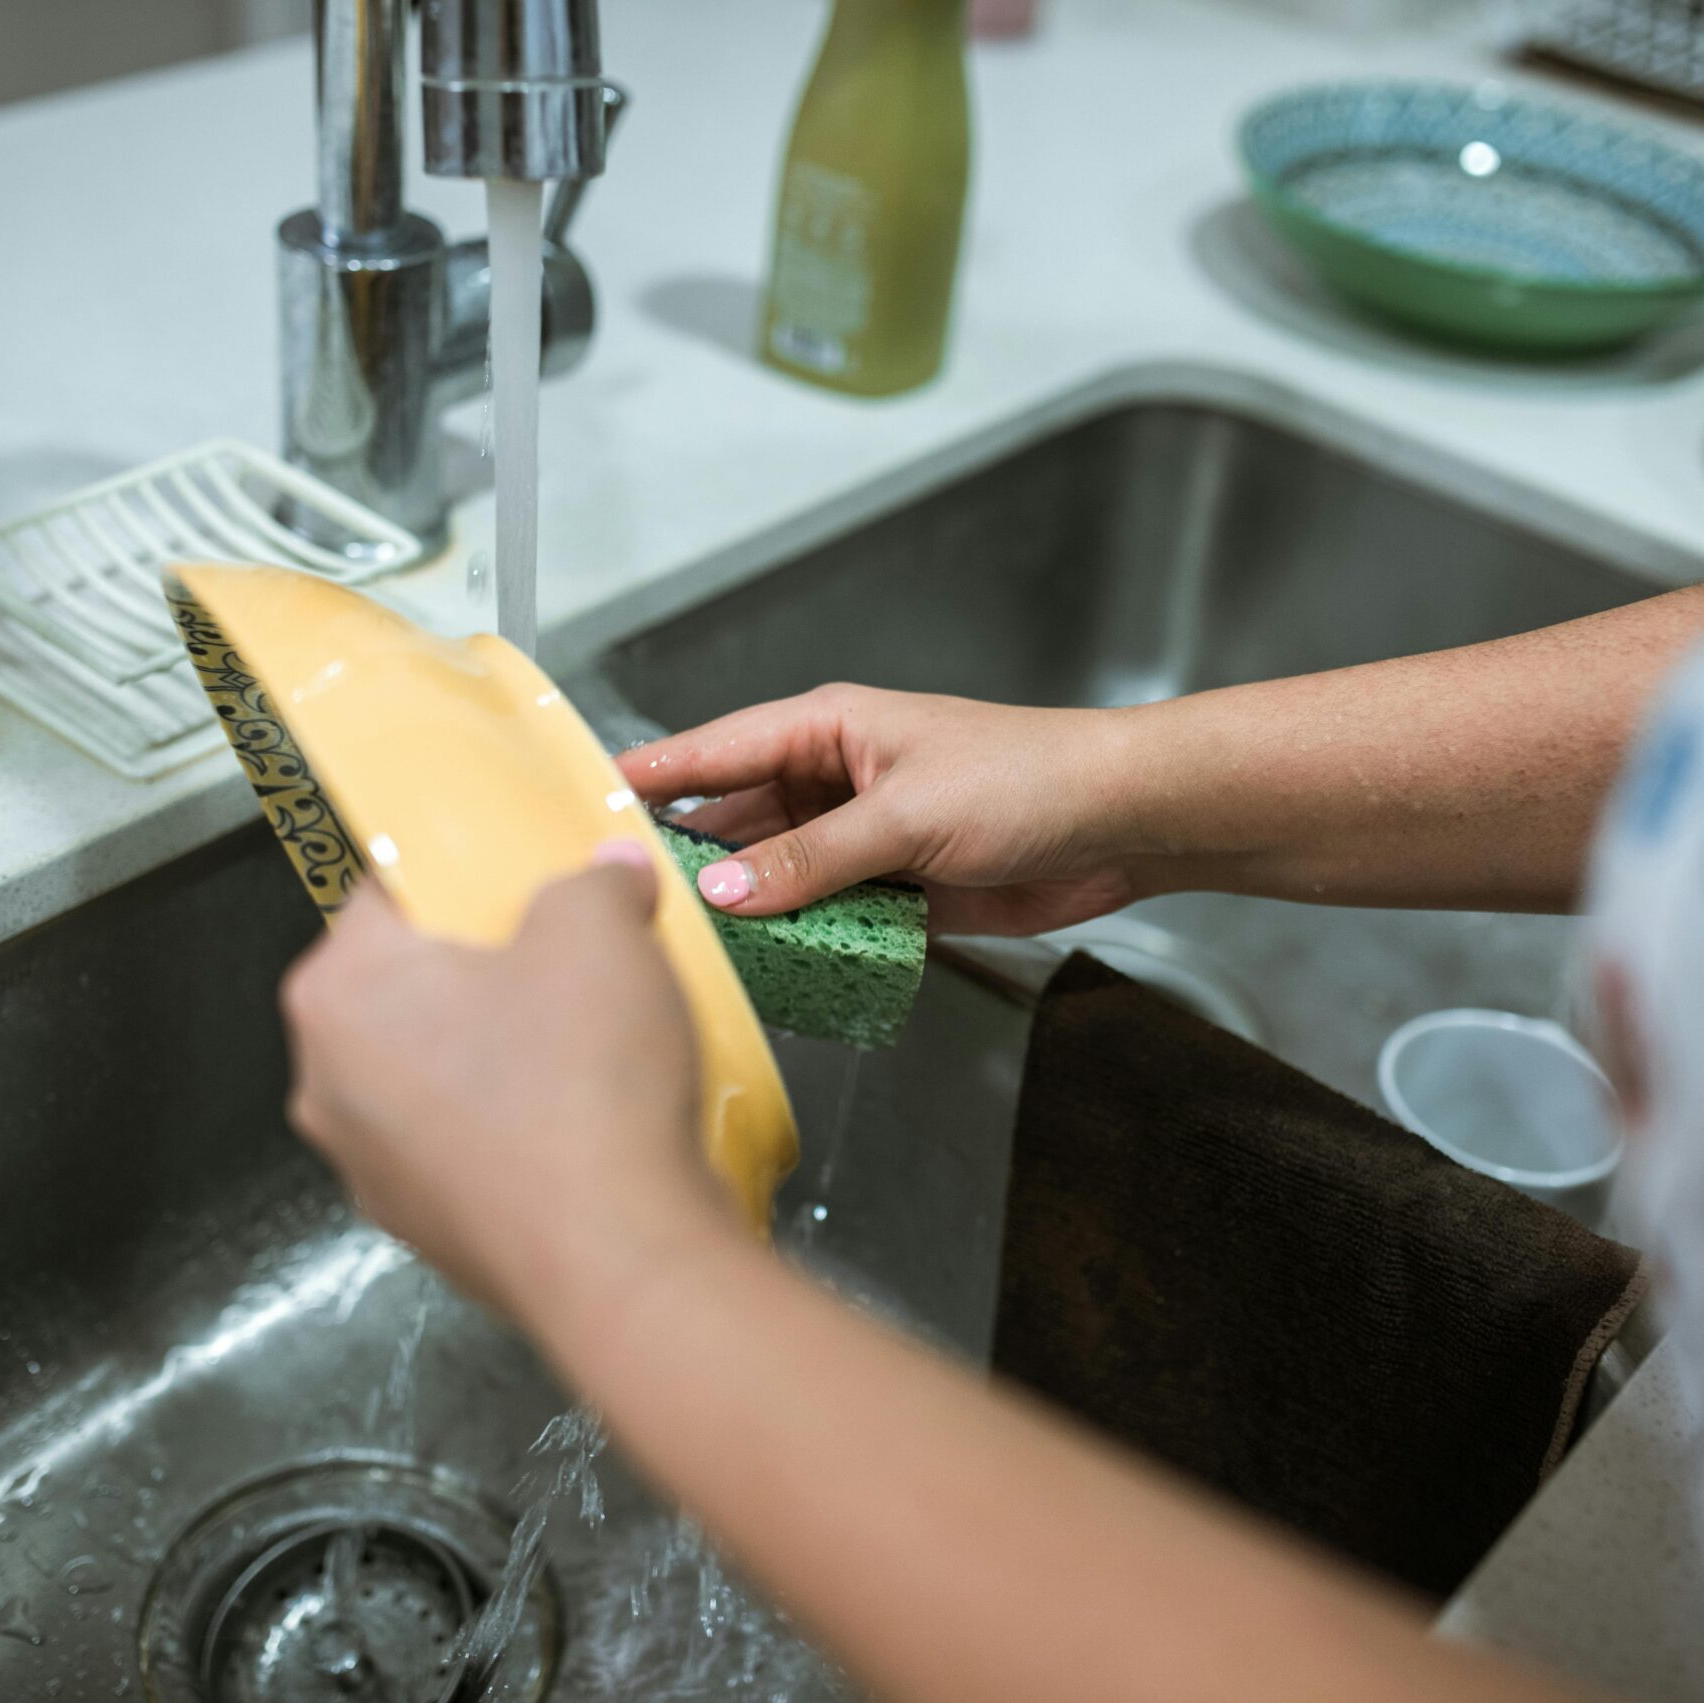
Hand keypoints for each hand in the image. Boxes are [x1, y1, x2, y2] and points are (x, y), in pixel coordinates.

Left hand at [279, 846, 736, 1326]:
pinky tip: (585, 1125)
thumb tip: (607, 871)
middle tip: (570, 958)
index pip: (385, 894)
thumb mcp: (598, 931)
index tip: (527, 879)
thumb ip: (593, 881)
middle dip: (483, 968)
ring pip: (437, 1074)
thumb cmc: (581, 1079)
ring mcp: (368, 1171)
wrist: (617, 1260)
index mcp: (336, 993)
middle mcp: (324, 1083)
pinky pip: (467, 1149)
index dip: (463, 875)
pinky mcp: (425, 1234)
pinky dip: (514, 1128)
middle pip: (406, 989)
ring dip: (498, 1052)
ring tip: (589, 1045)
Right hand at [618, 685, 1149, 934]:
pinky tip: (765, 973)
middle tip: (625, 905)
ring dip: (746, 912)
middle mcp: (834, 779)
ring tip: (682, 950)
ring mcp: (861, 838)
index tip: (583, 801)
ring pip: (776, 877)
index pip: (715, 750)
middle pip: (737, 822)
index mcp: (828, 728)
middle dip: (690, 862)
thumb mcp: (907, 816)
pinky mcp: (893, 890)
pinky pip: (825, 918)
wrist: (1119, 825)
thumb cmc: (1028, 779)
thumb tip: (726, 891)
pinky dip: (800, 943)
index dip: (650, 777)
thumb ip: (813, 859)